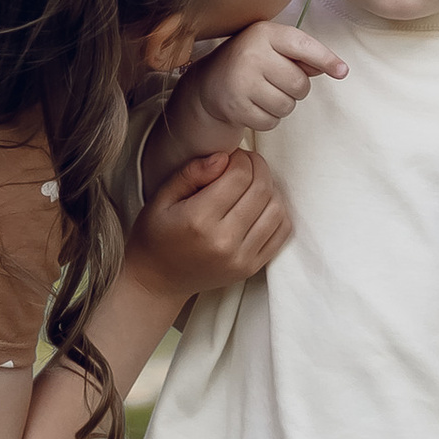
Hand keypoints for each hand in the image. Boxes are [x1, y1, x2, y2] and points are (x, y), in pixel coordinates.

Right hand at [134, 142, 292, 300]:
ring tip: (251, 184)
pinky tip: (259, 205)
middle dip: (257, 167)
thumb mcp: (161, 198)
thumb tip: (223, 157)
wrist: (158, 280)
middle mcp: (224, 241)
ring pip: (276, 208)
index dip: (240, 158)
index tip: (231, 157)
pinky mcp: (252, 267)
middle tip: (243, 164)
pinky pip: (281, 232)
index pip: (240, 176)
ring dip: (269, 188)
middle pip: (262, 189)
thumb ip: (191, 173)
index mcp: (199, 220)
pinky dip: (277, 212)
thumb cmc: (156, 236)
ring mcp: (242, 257)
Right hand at [184, 17, 347, 139]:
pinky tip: (255, 105)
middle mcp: (252, 54)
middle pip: (299, 84)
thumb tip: (335, 68)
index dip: (325, 58)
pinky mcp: (236, 107)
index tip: (342, 71)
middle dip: (297, 89)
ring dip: (283, 105)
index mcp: (264, 34)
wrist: (209, 83)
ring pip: (287, 106)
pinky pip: (271, 122)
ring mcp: (242, 81)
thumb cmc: (251, 62)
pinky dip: (268, 119)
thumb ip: (302, 55)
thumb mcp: (273, 47)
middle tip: (280, 82)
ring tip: (265, 93)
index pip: (302, 45)